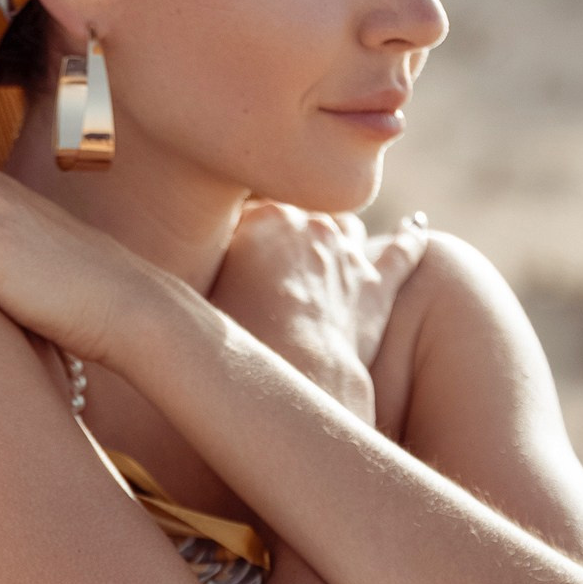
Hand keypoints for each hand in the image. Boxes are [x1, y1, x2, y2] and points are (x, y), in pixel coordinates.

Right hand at [209, 203, 429, 422]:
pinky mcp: (382, 283)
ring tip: (334, 237)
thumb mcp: (198, 303)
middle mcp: (308, 223)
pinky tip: (418, 224)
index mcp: (261, 219)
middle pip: (298, 212)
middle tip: (278, 241)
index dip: (243, 223)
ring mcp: (348, 251)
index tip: (236, 233)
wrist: (302, 376)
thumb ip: (196, 276)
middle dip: (289, 225)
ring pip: (345, 225)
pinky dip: (412, 236)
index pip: (249, 207)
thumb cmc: (239, 348)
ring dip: (339, 232)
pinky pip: (405, 249)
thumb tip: (165, 279)